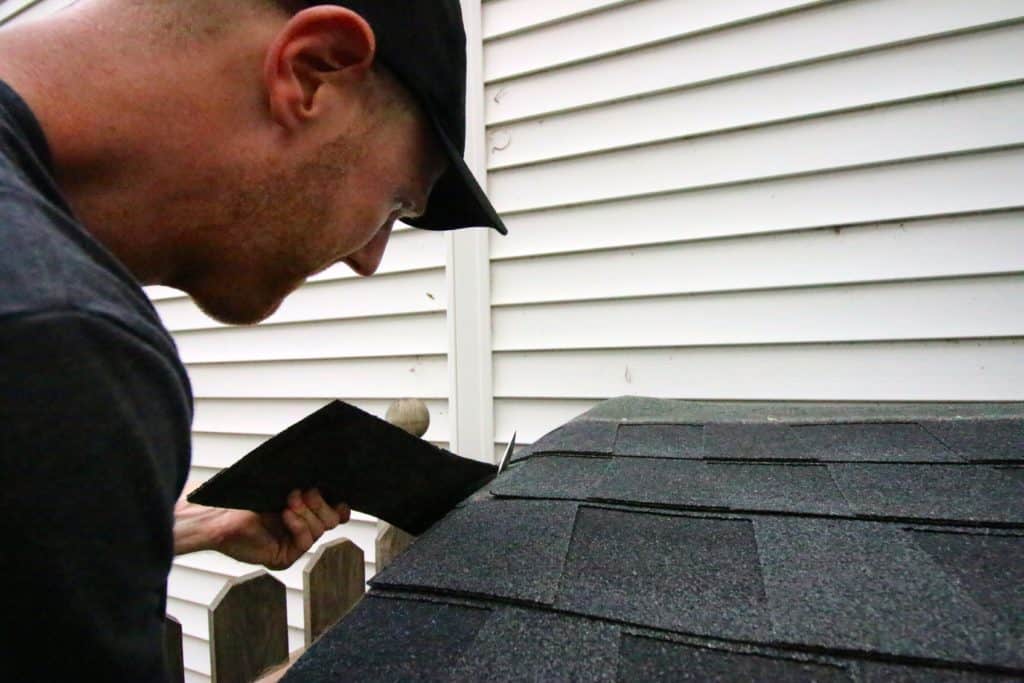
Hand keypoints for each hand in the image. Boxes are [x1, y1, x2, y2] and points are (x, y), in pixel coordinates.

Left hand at [174, 488, 350, 569]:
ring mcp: (293, 544)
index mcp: (304, 512)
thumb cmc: (247, 497)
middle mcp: (301, 529)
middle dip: (320, 504)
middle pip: (333, 520)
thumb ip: (307, 485)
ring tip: (289, 501)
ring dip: (306, 512)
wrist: (220, 514)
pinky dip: (298, 526)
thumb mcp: (283, 487)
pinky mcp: (284, 557)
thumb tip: (330, 477)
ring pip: (321, 529)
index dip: (341, 506)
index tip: (337, 495)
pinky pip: (305, 542)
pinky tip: (286, 516)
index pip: (336, 513)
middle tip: (304, 492)